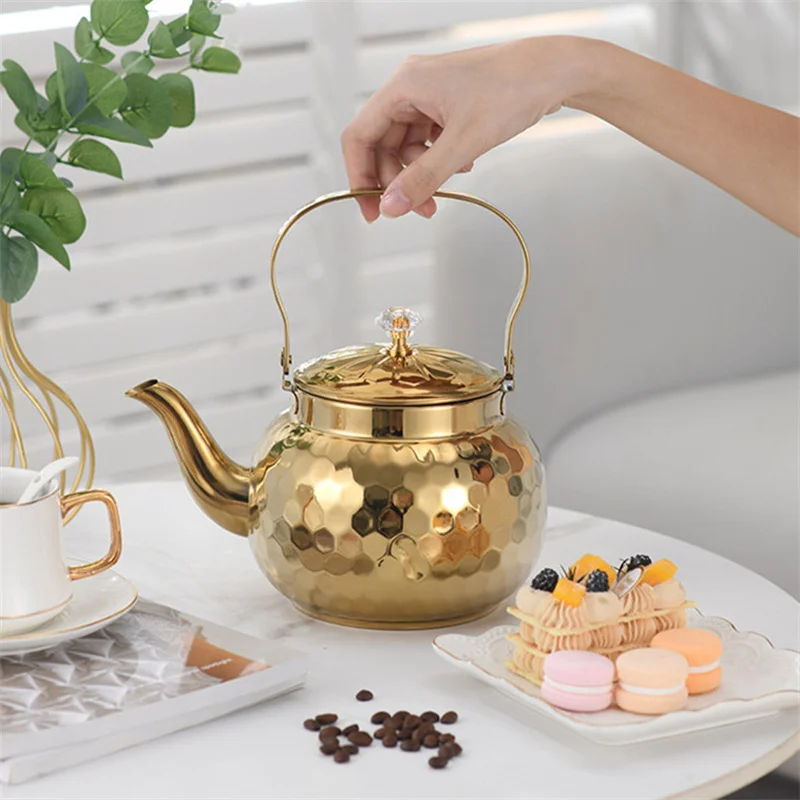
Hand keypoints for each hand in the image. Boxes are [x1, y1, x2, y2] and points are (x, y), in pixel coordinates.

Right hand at [340, 36, 583, 220]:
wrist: (552, 73)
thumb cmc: (511, 90)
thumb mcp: (463, 143)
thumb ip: (423, 178)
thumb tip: (391, 207)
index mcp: (403, 86)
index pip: (359, 136)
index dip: (360, 177)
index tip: (372, 210)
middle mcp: (410, 88)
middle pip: (383, 146)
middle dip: (398, 182)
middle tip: (417, 210)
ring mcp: (429, 97)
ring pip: (406, 148)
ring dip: (420, 176)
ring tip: (442, 194)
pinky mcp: (447, 106)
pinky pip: (428, 143)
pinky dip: (438, 162)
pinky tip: (461, 168)